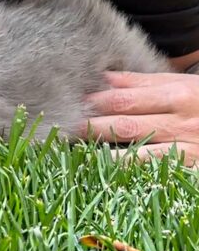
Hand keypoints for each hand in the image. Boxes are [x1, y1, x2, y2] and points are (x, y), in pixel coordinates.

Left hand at [79, 71, 198, 165]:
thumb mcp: (178, 83)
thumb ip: (141, 82)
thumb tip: (105, 77)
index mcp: (174, 95)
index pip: (125, 98)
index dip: (96, 101)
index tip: (72, 102)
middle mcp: (178, 122)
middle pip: (126, 125)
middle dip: (93, 126)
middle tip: (65, 127)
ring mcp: (185, 150)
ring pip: (138, 154)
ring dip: (106, 154)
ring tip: (78, 151)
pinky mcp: (190, 169)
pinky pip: (156, 173)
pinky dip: (132, 173)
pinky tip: (110, 173)